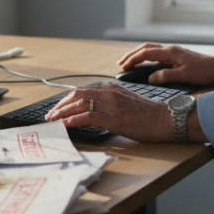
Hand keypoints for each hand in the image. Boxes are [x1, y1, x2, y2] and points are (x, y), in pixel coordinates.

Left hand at [45, 83, 180, 142]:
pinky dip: (74, 120)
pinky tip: (65, 125)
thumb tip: (93, 111)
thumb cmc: (147, 114)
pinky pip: (88, 116)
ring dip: (62, 113)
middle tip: (50, 115)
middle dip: (60, 105)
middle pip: (76, 95)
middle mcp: (108, 92)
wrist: (164, 119)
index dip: (66, 99)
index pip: (82, 90)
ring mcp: (110, 104)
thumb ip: (109, 102)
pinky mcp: (113, 117)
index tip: (58, 108)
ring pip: (79, 104)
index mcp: (111, 88)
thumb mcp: (125, 102)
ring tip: (52, 121)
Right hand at [118, 43, 213, 87]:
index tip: (123, 67)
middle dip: (132, 55)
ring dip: (138, 55)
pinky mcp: (177, 56)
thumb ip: (166, 76)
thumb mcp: (184, 76)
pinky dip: (147, 57)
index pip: (145, 53)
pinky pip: (157, 54)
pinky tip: (145, 64)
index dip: (132, 60)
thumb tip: (150, 78)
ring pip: (151, 49)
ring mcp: (174, 52)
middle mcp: (170, 49)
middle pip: (146, 48)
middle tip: (120, 64)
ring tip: (129, 63)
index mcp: (170, 52)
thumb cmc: (205, 71)